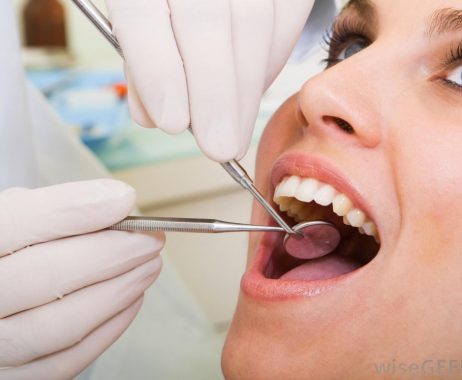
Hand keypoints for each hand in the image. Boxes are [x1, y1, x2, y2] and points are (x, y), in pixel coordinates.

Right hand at [0, 180, 163, 378]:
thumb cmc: (13, 252)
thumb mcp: (19, 219)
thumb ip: (61, 208)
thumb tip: (120, 200)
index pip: (17, 223)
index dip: (76, 210)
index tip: (124, 200)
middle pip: (45, 276)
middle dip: (113, 254)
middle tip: (151, 240)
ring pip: (61, 324)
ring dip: (119, 291)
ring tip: (149, 266)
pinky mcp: (14, 377)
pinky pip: (66, 361)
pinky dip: (109, 327)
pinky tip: (131, 299)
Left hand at [105, 0, 315, 160]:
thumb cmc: (163, 5)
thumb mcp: (137, 21)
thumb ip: (141, 64)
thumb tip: (154, 116)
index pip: (142, 13)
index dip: (158, 70)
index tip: (173, 122)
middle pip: (207, 21)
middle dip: (214, 94)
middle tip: (218, 146)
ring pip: (254, 23)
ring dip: (245, 93)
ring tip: (234, 136)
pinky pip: (285, 17)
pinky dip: (272, 64)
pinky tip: (251, 94)